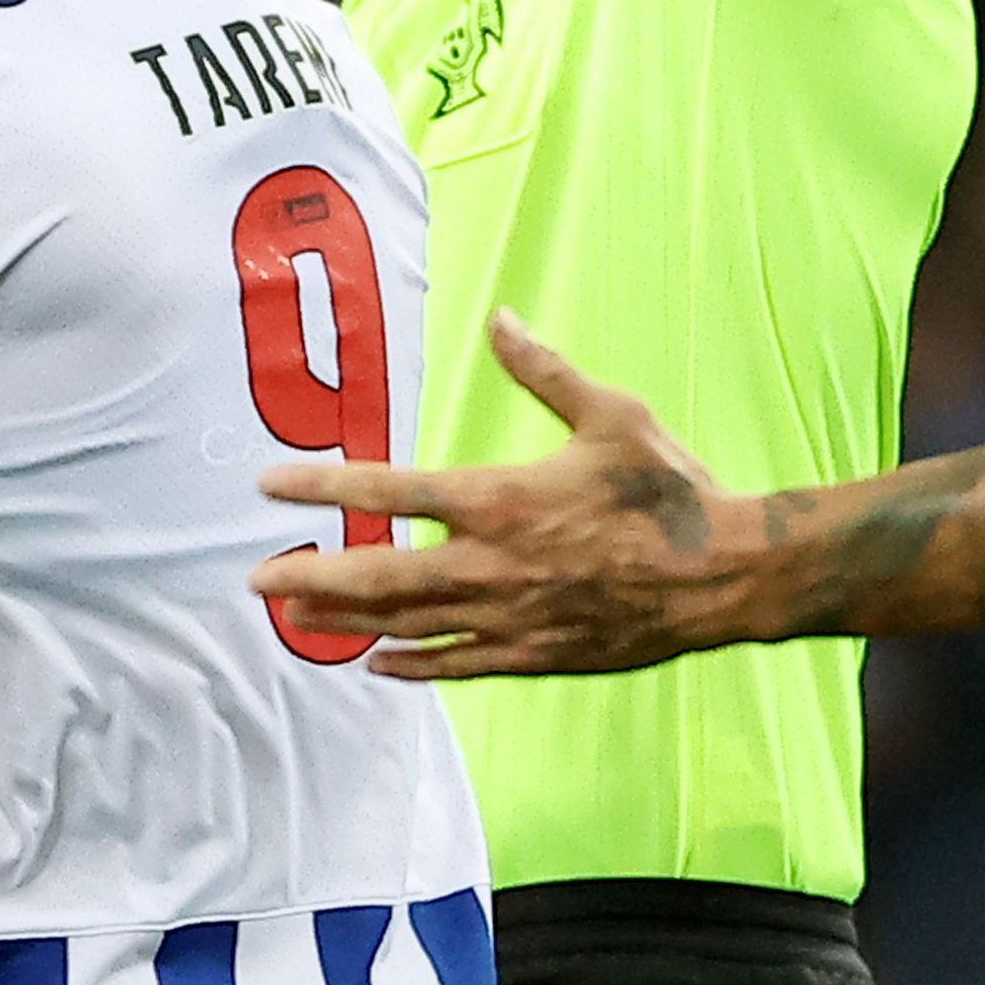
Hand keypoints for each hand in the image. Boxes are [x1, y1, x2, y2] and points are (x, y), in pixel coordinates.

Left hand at [253, 310, 732, 678]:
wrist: (730, 574)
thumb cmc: (671, 489)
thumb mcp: (611, 413)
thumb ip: (544, 371)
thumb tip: (500, 319)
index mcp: (500, 497)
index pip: (388, 489)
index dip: (321, 486)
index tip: (269, 485)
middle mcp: (492, 562)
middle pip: (378, 574)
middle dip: (310, 576)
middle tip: (254, 579)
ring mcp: (511, 616)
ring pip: (406, 624)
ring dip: (344, 620)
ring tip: (293, 616)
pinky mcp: (538, 655)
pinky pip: (458, 665)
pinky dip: (412, 665)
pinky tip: (376, 663)